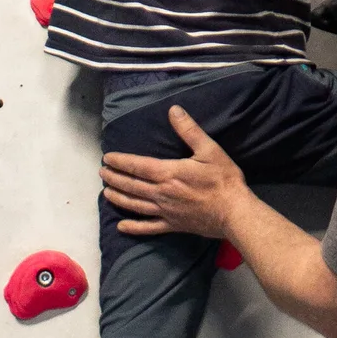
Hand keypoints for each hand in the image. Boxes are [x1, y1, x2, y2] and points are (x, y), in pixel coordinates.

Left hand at [101, 108, 247, 238]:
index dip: (121, 161)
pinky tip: (121, 227)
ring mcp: (165, 211)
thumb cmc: (223, 180)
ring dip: (119, 198)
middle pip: (132, 185)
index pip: (137, 165)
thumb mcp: (209, 150)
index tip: (107, 158)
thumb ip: (189, 130)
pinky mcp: (172, 225)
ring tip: (106, 193)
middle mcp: (161, 193)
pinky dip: (134, 227)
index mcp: (169, 173)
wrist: (234, 212)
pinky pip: (148, 227)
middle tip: (102, 173)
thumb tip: (173, 110)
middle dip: (115, 178)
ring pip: (135, 205)